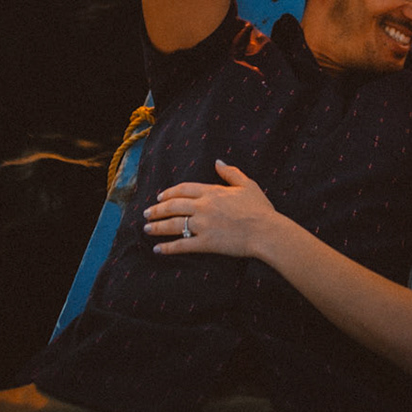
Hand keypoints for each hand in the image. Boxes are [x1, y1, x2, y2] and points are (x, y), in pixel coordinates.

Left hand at [142, 161, 273, 257]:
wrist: (265, 231)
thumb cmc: (259, 208)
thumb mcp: (247, 184)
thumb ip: (230, 172)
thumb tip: (217, 161)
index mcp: (212, 192)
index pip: (183, 189)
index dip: (169, 193)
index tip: (159, 197)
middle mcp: (203, 207)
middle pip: (173, 206)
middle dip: (157, 210)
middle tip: (146, 213)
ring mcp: (203, 225)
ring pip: (173, 225)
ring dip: (157, 226)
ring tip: (147, 228)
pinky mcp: (205, 243)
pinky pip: (182, 245)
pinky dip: (168, 248)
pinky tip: (158, 249)